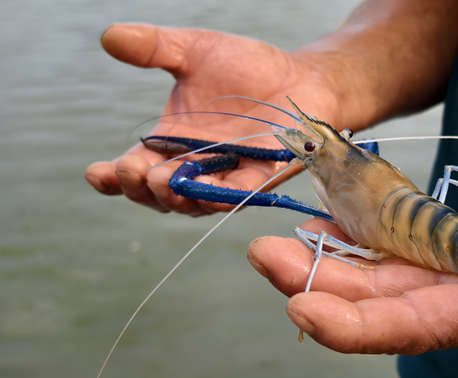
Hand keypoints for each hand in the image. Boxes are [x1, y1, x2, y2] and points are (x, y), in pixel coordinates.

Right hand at [85, 23, 343, 215]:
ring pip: (194, 201)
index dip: (112, 177)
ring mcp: (227, 175)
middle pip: (158, 192)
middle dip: (141, 187)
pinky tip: (208, 193)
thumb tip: (109, 36)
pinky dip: (222, 196)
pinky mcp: (262, 177)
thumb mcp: (194, 51)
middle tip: (134, 172)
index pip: (134, 168)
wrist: (299, 75)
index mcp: (172, 143)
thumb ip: (154, 47)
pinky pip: (239, 195)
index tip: (96, 174)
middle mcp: (195, 166)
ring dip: (176, 197)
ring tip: (162, 183)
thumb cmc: (247, 67)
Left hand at [247, 165, 457, 353]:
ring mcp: (456, 271)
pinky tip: (324, 221)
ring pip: (379, 276)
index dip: (360, 325)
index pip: (418, 327)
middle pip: (381, 305)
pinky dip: (358, 236)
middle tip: (267, 258)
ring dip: (327, 262)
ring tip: (276, 242)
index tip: (305, 309)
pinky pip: (396, 245)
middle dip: (320, 288)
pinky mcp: (454, 242)